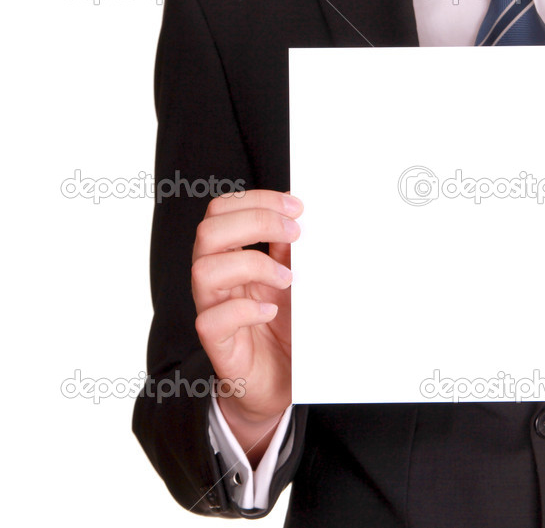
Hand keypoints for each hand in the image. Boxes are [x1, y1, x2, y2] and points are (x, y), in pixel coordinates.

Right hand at [191, 189, 302, 461]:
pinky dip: (244, 310)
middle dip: (255, 222)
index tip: (297, 206)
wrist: (279, 383)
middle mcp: (216, 281)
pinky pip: (212, 320)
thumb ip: (289, 251)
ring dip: (252, 265)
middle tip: (294, 233)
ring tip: (287, 278)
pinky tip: (272, 311)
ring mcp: (213, 311)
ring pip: (204, 270)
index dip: (256, 200)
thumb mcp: (293, 281)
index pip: (222, 211)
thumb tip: (301, 217)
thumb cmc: (283, 328)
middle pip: (208, 232)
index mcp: (231, 257)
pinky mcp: (218, 345)